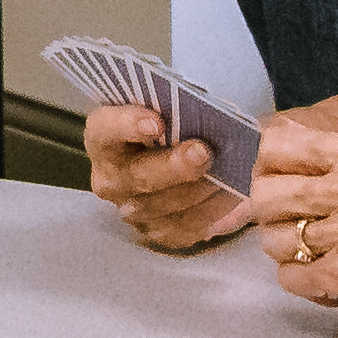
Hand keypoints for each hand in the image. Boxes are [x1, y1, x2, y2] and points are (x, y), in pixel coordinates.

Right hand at [85, 106, 245, 251]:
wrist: (170, 155)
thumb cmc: (169, 123)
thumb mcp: (166, 107)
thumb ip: (176, 109)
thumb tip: (208, 114)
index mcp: (103, 137)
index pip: (105, 129)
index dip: (128, 125)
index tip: (156, 122)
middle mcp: (110, 178)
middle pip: (138, 176)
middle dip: (174, 166)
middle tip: (203, 153)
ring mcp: (131, 209)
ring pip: (164, 206)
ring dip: (200, 190)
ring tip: (231, 175)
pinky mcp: (156, 231)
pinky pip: (184, 228)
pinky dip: (213, 212)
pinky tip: (235, 196)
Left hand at [245, 129, 337, 337]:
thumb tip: (275, 151)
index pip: (277, 145)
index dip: (268, 170)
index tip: (278, 188)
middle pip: (264, 194)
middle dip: (276, 219)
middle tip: (302, 233)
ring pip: (272, 239)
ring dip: (293, 256)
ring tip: (328, 261)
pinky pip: (290, 277)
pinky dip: (307, 286)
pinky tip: (336, 285)